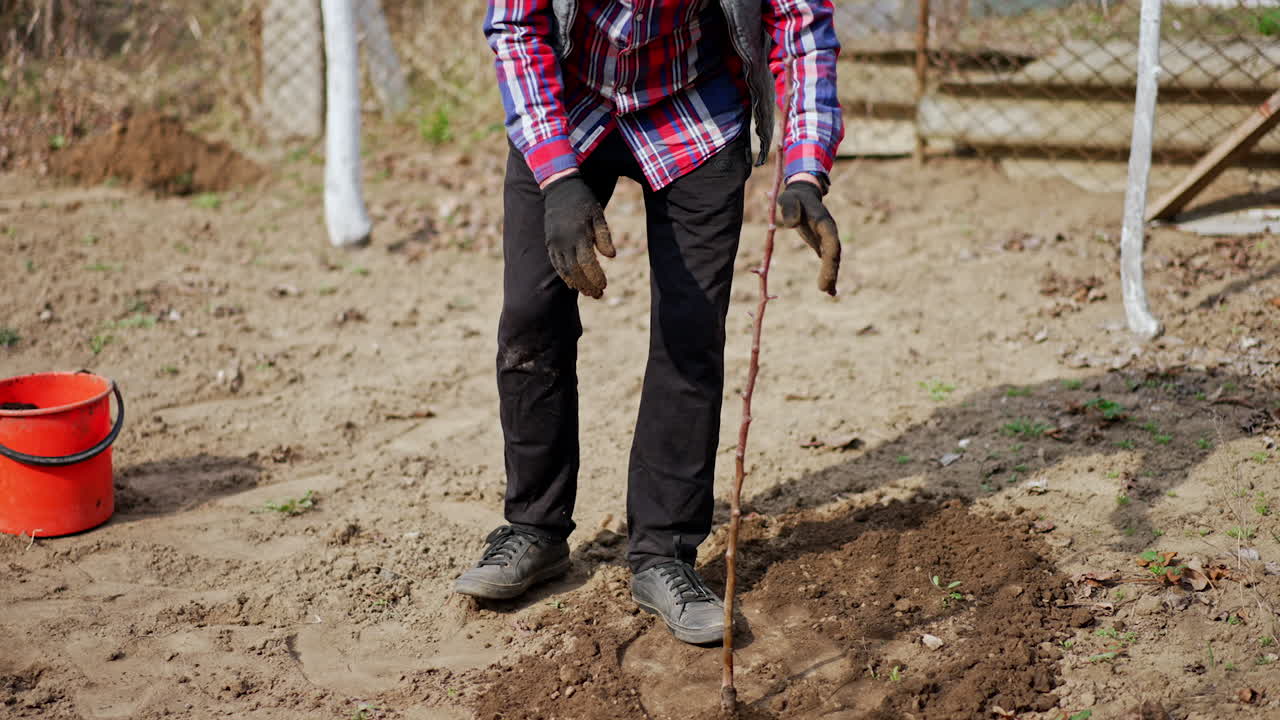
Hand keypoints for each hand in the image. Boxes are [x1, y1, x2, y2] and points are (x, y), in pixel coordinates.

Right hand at [541, 174, 614, 297]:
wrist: (560, 188)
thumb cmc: (584, 201)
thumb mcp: (598, 215)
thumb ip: (604, 236)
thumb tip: (611, 256)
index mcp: (578, 234)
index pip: (587, 263)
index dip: (595, 277)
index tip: (604, 286)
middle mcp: (564, 241)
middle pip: (575, 271)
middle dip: (587, 285)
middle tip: (598, 295)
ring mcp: (554, 243)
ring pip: (564, 270)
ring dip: (576, 284)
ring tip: (588, 292)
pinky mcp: (549, 243)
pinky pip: (556, 264)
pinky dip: (565, 276)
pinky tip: (573, 283)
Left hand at [777, 180, 840, 294]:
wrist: (802, 195)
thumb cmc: (794, 197)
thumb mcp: (788, 198)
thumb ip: (789, 208)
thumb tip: (792, 224)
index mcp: (824, 223)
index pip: (831, 242)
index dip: (830, 259)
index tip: (826, 274)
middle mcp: (829, 232)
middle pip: (834, 254)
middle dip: (832, 272)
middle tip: (826, 290)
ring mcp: (827, 239)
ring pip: (832, 260)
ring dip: (831, 276)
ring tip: (829, 292)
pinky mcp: (821, 244)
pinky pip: (827, 261)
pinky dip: (829, 275)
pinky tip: (830, 291)